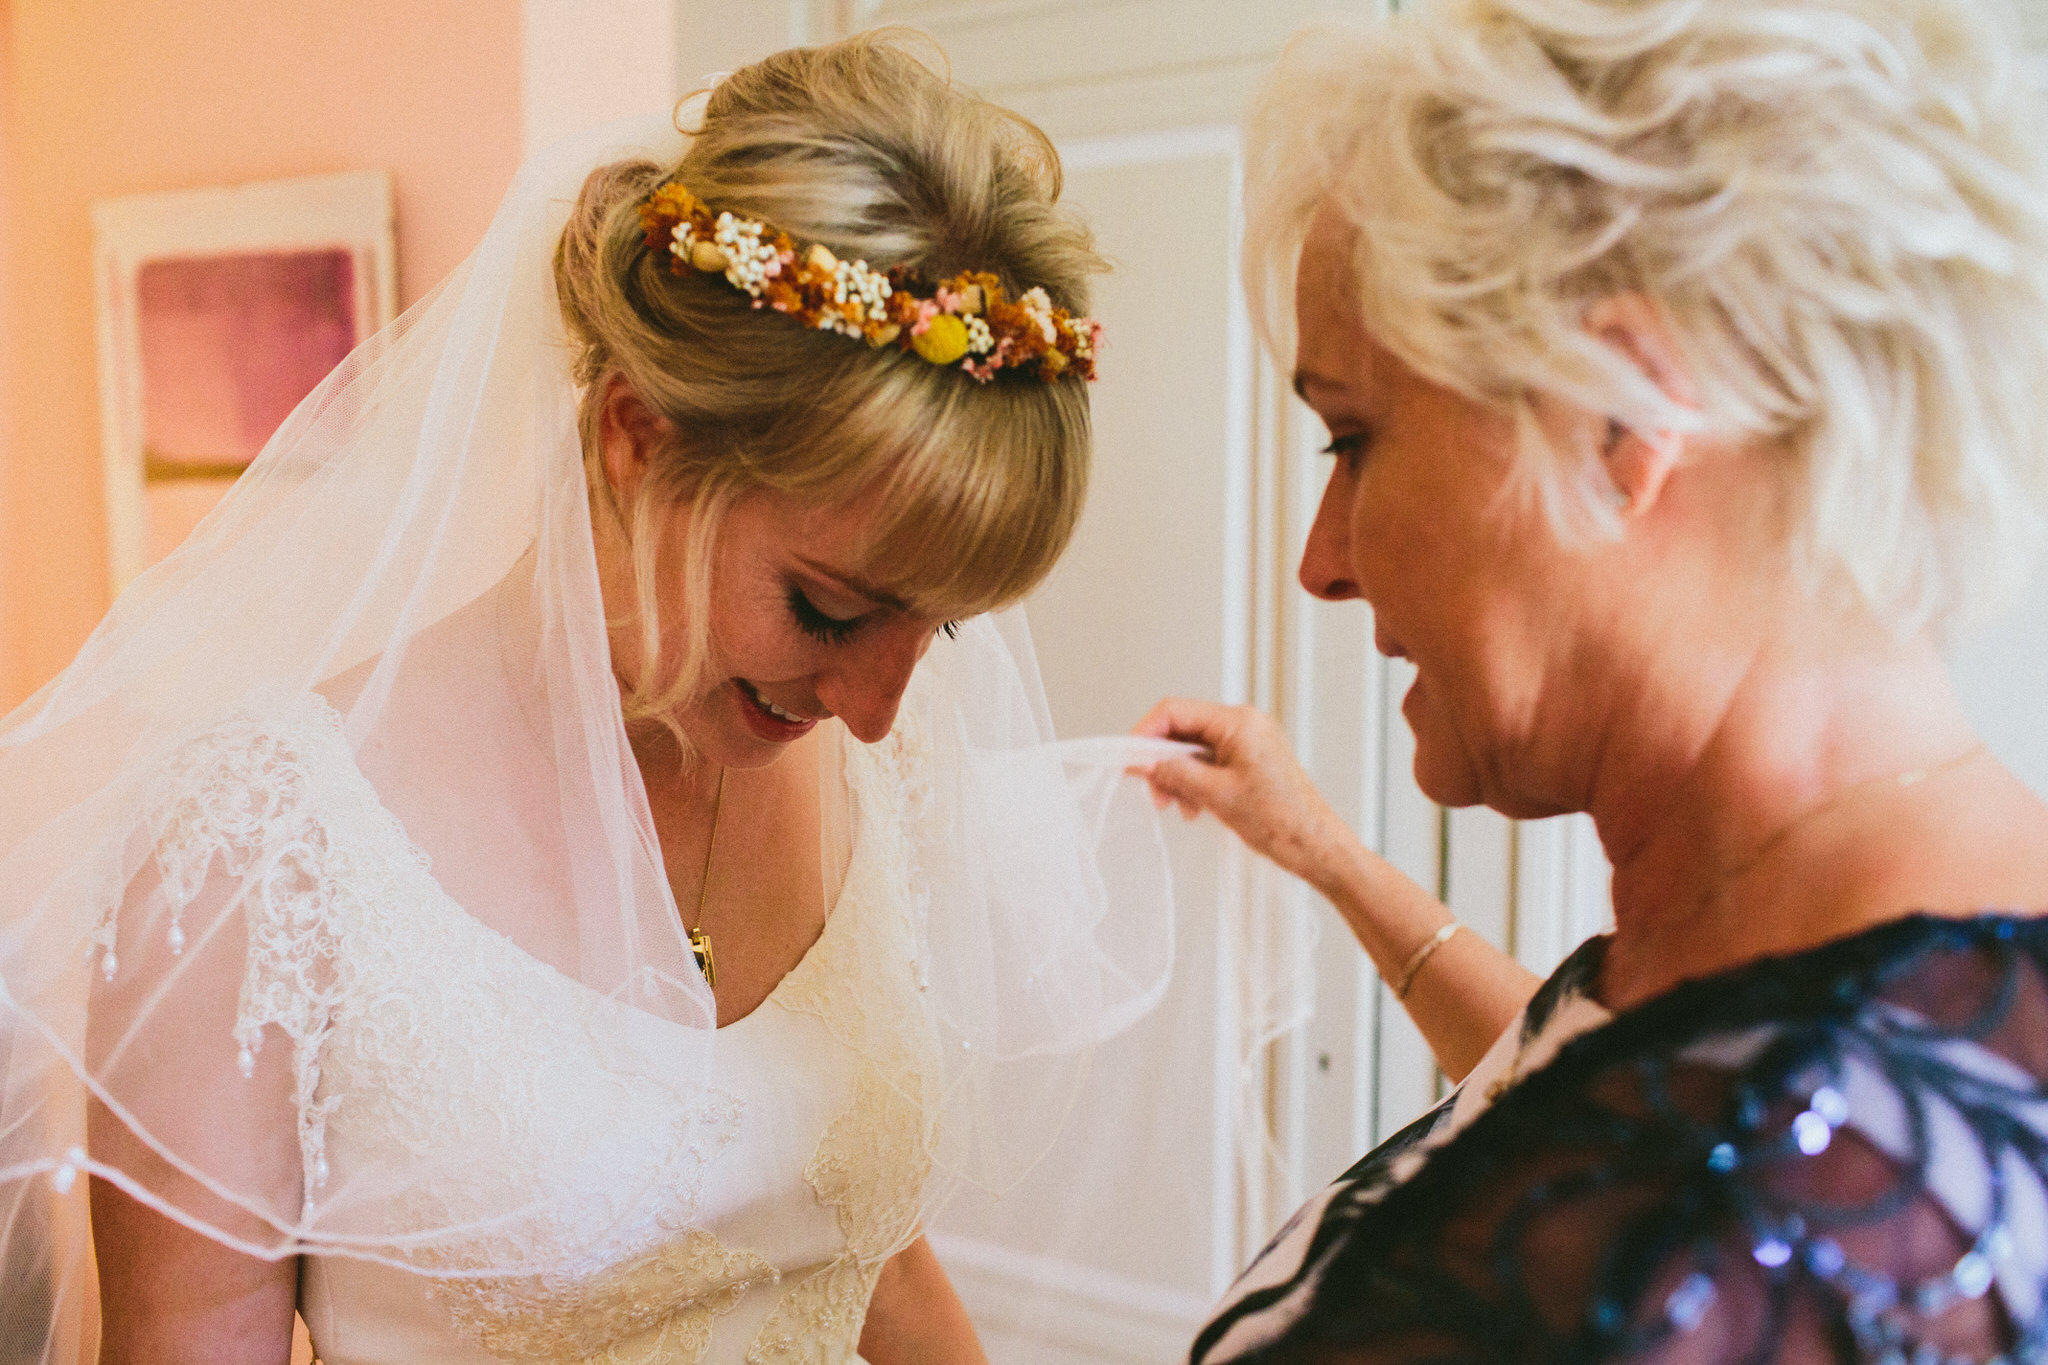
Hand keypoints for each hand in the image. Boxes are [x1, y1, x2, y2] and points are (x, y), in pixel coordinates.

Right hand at [1132, 697, 1348, 889]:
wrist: (1316, 845)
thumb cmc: (1281, 820)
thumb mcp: (1216, 795)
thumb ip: (1174, 772)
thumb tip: (1140, 760)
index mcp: (1239, 722)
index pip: (1175, 711)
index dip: (1145, 732)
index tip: (1129, 759)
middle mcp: (1244, 724)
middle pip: (1182, 730)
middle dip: (1163, 761)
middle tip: (1155, 794)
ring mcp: (1248, 742)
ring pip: (1193, 749)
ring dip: (1178, 776)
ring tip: (1179, 807)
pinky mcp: (1250, 761)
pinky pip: (1209, 762)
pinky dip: (1195, 782)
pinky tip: (1195, 807)